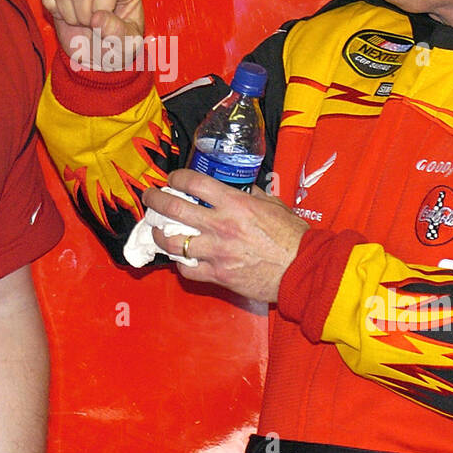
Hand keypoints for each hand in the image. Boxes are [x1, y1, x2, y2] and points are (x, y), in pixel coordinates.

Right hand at [39, 0, 144, 70]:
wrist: (97, 51)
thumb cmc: (116, 44)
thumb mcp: (126, 45)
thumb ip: (119, 34)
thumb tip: (97, 18)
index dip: (101, 9)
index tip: (104, 22)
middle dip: (83, 16)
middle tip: (91, 25)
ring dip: (69, 15)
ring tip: (81, 20)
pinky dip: (52, 6)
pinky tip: (66, 12)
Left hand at [142, 168, 308, 303]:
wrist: (302, 269)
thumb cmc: (292, 236)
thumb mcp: (273, 205)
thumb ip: (251, 195)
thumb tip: (239, 188)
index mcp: (235, 203)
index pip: (194, 183)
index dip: (177, 177)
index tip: (172, 178)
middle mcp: (221, 225)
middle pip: (174, 208)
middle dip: (156, 199)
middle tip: (150, 197)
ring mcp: (217, 252)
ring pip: (174, 242)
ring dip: (160, 234)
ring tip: (157, 230)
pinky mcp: (218, 275)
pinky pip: (188, 270)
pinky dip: (181, 264)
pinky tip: (180, 258)